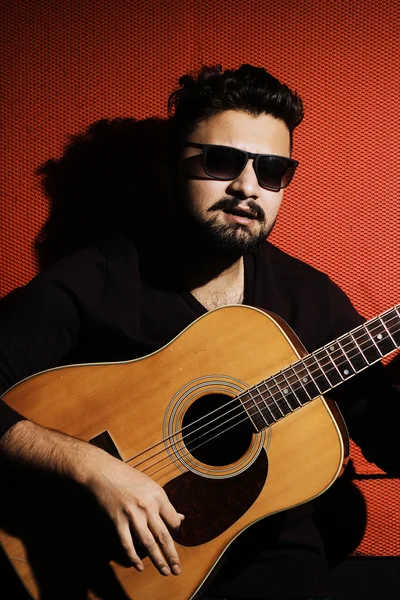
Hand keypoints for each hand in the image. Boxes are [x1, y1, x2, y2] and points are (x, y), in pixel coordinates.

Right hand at [84, 450, 183, 575]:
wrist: (103, 472)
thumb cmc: (128, 478)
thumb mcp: (151, 486)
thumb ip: (164, 505)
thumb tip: (180, 519)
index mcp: (158, 496)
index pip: (173, 521)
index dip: (175, 530)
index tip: (174, 536)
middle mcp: (148, 506)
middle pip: (163, 536)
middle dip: (172, 555)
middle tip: (177, 570)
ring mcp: (132, 515)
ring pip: (148, 543)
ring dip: (158, 560)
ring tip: (164, 571)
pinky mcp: (118, 520)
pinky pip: (127, 544)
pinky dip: (134, 557)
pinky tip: (140, 566)